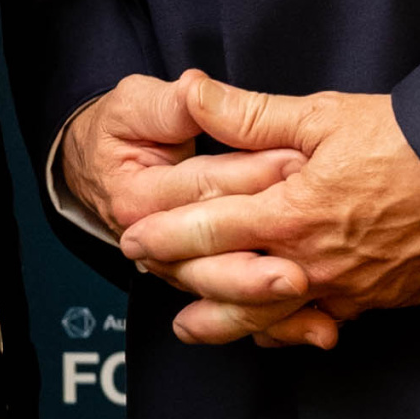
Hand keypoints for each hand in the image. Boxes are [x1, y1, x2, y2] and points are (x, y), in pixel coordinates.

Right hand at [59, 74, 313, 340]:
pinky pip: (243, 316)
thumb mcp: (136, 106)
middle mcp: (154, 245)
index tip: (298, 162)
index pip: (203, 186)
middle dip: (264, 250)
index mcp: (136, 196)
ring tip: (312, 292)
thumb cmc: (121, 131)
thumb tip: (195, 89)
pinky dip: (282, 327)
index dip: (251, 172)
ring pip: (229, 295)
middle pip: (216, 253)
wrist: (99, 168)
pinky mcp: (203, 283)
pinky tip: (320, 328)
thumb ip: (171, 105)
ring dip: (274, 302)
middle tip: (315, 240)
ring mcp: (180, 270)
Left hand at [115, 74, 419, 347]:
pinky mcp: (376, 301)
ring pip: (268, 318)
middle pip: (228, 281)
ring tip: (189, 327)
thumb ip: (250, 113)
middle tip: (144, 271)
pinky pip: (317, 323)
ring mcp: (346, 288)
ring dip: (223, 321)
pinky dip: (284, 329)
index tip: (130, 235)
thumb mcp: (323, 114)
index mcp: (292, 211)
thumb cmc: (407, 138)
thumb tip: (192, 90)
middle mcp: (312, 260)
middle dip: (180, 276)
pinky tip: (267, 331)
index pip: (208, 229)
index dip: (164, 234)